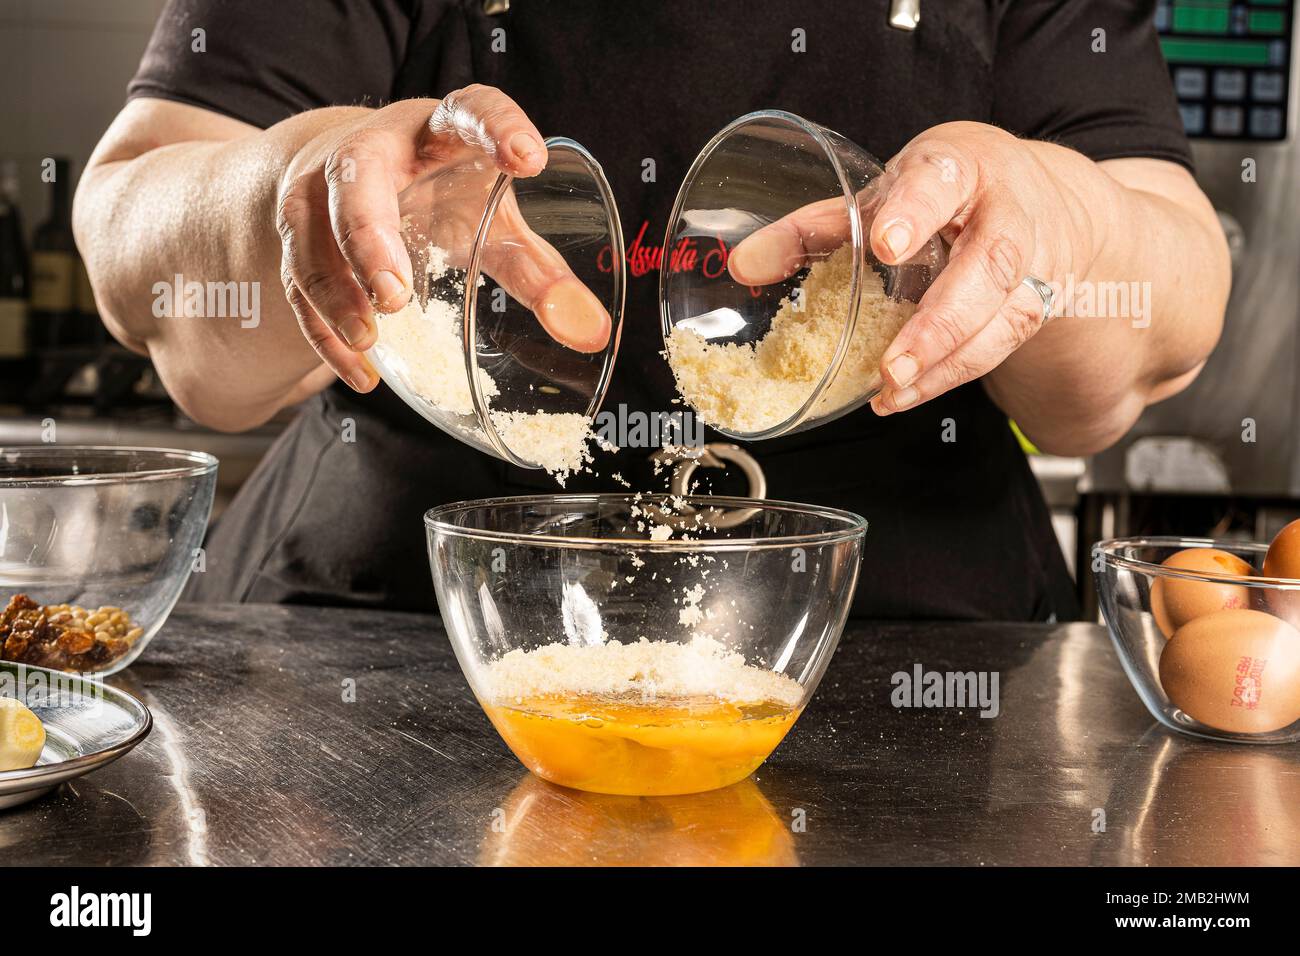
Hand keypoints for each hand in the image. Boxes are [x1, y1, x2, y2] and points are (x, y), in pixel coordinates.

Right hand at [275, 85, 610, 392]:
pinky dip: (322, 331)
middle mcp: (372, 149)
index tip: (528, 158)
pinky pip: (295, 282)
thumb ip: (541, 274)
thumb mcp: (494, 224)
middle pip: (356, 175)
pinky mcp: (297, 234)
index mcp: (439, 130)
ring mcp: (321, 189)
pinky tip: (358, 370)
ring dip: (335, 288)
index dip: (497, 126)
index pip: (469, 109)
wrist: (348, 179)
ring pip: (309, 231)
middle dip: (368, 232)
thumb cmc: (441, 197)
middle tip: (395, 292)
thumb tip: (592, 332)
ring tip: (370, 336)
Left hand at [729, 121, 1095, 415]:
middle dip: (940, 321)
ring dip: (947, 362)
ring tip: (894, 391)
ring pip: (1005, 315)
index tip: (885, 244)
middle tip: (892, 364)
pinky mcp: (1037, 303)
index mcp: (958, 166)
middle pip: (988, 265)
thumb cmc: (948, 191)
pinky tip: (909, 394)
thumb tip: (742, 265)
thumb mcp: (881, 193)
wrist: (1043, 198)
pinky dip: (952, 375)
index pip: (939, 183)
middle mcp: (1005, 211)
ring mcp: (1031, 261)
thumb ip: (810, 230)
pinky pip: (1001, 346)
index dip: (913, 213)